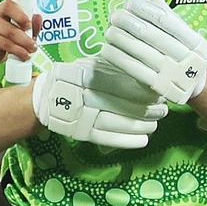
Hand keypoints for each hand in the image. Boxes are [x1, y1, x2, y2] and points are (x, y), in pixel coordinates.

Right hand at [0, 0, 39, 64]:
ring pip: (9, 30)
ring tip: (33, 47)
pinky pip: (5, 44)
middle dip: (21, 17)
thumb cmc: (12, 36)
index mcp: (7, 5)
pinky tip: (24, 55)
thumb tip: (38, 17)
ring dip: (25, 41)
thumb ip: (34, 23)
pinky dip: (18, 50)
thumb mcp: (26, 29)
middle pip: (7, 7)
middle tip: (30, 28)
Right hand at [31, 55, 167, 148]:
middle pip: (121, 105)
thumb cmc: (72, 77)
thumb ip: (111, 68)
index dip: (141, 91)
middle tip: (163, 110)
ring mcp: (82, 116)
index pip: (120, 84)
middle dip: (146, 109)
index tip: (157, 93)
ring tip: (155, 124)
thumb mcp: (88, 64)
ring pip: (117, 123)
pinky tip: (143, 140)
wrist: (44, 98)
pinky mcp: (81, 133)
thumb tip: (141, 73)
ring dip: (140, 126)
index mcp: (86, 76)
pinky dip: (127, 140)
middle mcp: (84, 96)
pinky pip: (107, 139)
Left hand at [102, 0, 206, 104]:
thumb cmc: (180, 51)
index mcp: (197, 42)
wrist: (192, 87)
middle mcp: (190, 60)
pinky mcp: (160, 90)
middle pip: (149, 33)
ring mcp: (175, 77)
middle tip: (114, 16)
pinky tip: (106, 49)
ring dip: (118, 38)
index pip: (164, 17)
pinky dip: (117, 57)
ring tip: (109, 32)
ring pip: (138, 51)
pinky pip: (133, 70)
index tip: (129, 3)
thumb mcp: (178, 30)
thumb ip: (161, 8)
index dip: (144, 7)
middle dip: (126, 21)